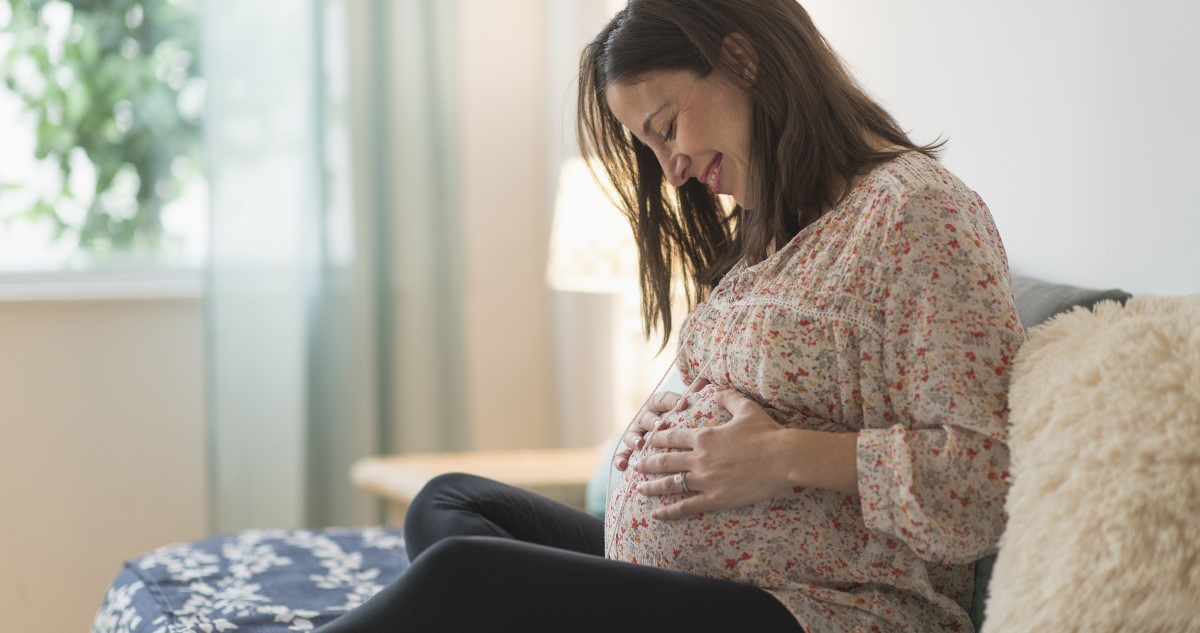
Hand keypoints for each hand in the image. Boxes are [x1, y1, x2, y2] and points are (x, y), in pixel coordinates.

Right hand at [613, 377, 709, 470]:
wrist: (672, 441)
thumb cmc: (683, 421)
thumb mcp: (691, 408)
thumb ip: (696, 394)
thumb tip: (703, 384)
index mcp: (658, 406)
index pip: (662, 399)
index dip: (672, 401)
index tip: (684, 403)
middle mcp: (645, 418)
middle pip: (646, 417)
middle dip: (652, 421)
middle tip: (660, 425)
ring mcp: (636, 434)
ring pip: (631, 435)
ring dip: (634, 439)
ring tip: (640, 445)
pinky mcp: (630, 451)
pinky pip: (623, 455)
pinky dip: (620, 459)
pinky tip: (622, 465)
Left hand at [634, 386, 796, 519]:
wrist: (783, 458)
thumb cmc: (767, 432)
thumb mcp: (746, 408)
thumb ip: (728, 398)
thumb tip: (716, 391)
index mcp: (704, 436)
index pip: (672, 436)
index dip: (657, 438)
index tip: (647, 440)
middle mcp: (699, 458)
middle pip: (665, 460)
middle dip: (647, 463)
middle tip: (634, 465)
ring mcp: (705, 479)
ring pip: (670, 484)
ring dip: (652, 486)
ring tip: (638, 489)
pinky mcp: (715, 498)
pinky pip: (686, 507)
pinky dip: (669, 512)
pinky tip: (656, 515)